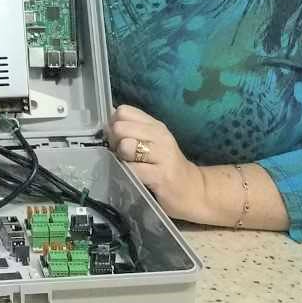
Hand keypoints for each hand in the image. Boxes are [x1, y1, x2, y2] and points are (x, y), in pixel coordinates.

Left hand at [106, 104, 210, 223]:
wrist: (194, 191)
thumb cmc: (167, 166)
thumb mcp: (152, 142)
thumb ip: (132, 130)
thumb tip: (107, 120)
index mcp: (155, 125)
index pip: (123, 111)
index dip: (114, 125)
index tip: (118, 139)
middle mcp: (160, 136)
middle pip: (120, 127)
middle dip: (114, 142)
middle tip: (122, 155)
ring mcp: (162, 155)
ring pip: (125, 146)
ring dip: (120, 158)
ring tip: (129, 166)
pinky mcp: (161, 176)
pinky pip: (132, 169)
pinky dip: (127, 174)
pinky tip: (134, 178)